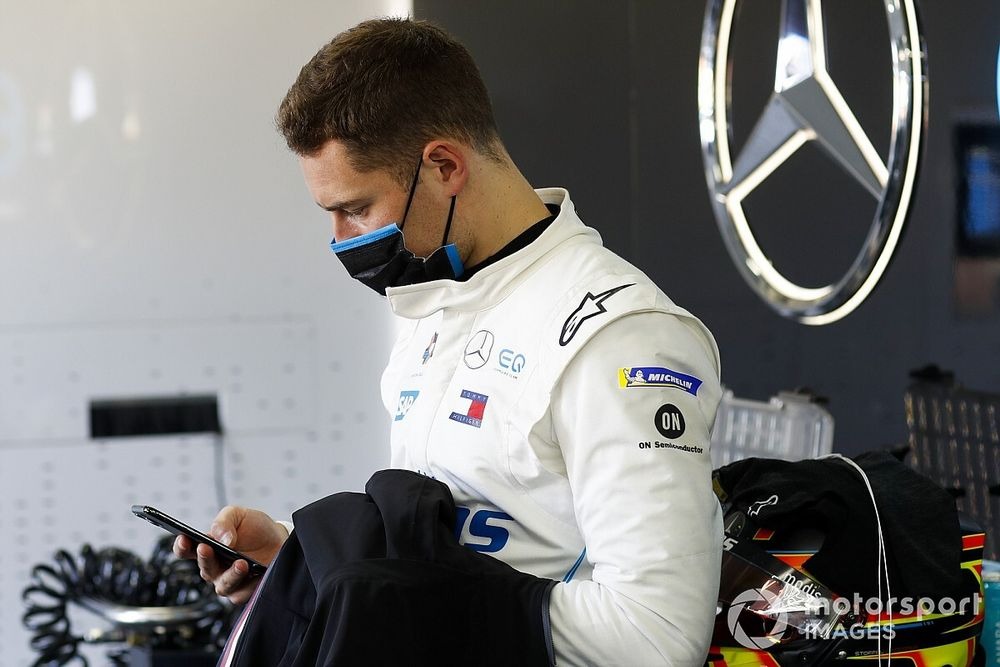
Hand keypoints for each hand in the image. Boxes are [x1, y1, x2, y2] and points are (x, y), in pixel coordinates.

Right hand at [172, 506, 288, 603]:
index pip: (186, 550)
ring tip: (241, 563)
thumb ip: (224, 523)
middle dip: (205, 559)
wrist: (280, 540)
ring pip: (223, 585)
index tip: (184, 539)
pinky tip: (258, 575)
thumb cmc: (255, 528)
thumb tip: (222, 539)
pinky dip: (249, 584)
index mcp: (207, 547)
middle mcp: (214, 567)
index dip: (181, 546)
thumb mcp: (238, 515)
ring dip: (231, 575)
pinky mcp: (244, 592)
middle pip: (204, 568)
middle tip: (207, 548)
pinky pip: (241, 594)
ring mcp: (228, 582)